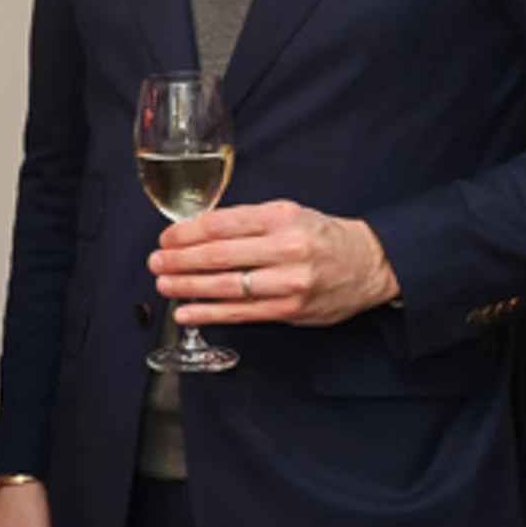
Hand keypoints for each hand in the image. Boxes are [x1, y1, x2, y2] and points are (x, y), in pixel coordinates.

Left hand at [158, 200, 396, 326]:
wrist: (369, 264)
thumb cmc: (323, 237)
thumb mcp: (290, 213)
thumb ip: (250, 222)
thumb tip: (200, 232)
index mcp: (282, 217)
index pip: (222, 224)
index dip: (187, 233)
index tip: (167, 238)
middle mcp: (286, 248)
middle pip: (219, 256)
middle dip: (179, 260)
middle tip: (156, 262)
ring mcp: (288, 282)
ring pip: (226, 286)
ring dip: (187, 286)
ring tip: (164, 285)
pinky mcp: (290, 309)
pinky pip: (241, 313)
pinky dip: (209, 313)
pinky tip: (187, 312)